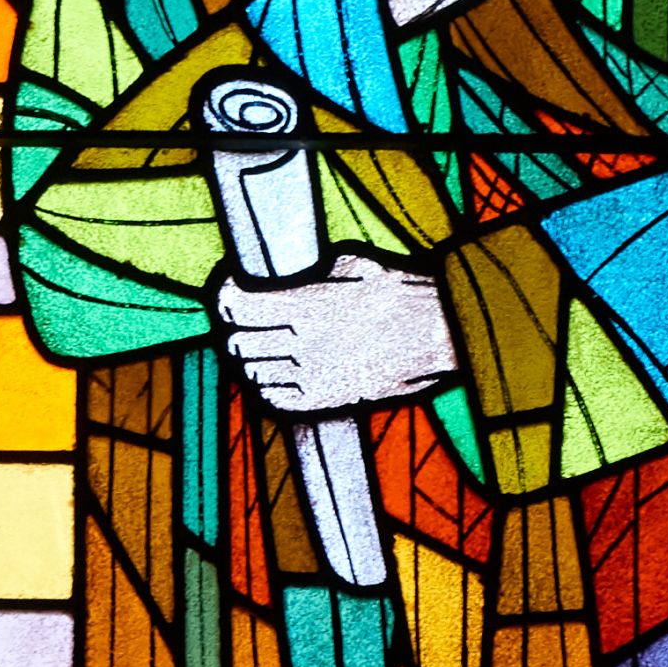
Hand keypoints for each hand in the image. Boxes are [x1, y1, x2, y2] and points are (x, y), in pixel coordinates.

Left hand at [217, 251, 454, 415]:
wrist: (442, 337)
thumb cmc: (403, 293)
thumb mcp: (352, 264)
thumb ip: (309, 272)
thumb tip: (280, 274)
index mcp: (306, 305)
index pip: (237, 306)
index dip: (225, 296)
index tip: (229, 289)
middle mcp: (303, 345)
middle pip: (239, 342)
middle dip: (236, 327)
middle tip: (244, 316)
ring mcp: (312, 377)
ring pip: (252, 373)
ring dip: (251, 357)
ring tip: (263, 343)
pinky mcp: (324, 402)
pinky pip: (274, 399)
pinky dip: (268, 385)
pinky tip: (278, 371)